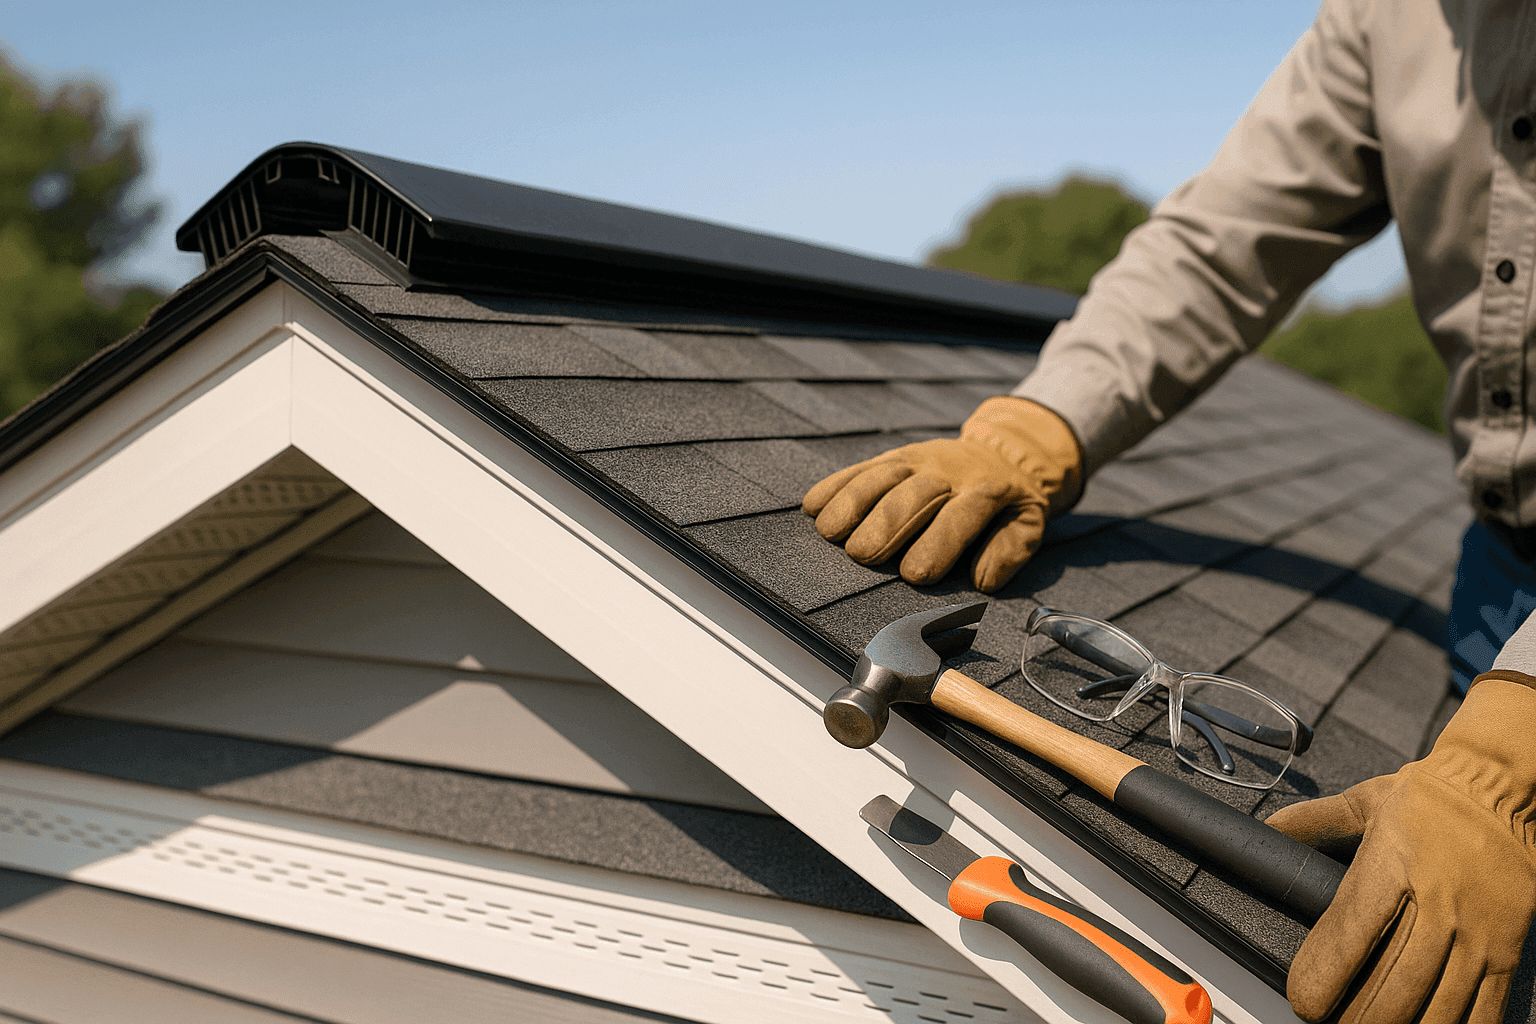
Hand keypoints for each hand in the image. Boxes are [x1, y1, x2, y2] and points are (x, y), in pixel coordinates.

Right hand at [801, 397, 1080, 591]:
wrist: (1004, 451)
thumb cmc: (1010, 504)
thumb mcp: (1027, 525)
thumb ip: (1008, 552)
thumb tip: (982, 579)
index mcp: (985, 490)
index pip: (960, 516)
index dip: (937, 544)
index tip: (914, 575)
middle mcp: (947, 471)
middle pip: (912, 496)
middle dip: (885, 525)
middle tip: (861, 555)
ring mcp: (917, 460)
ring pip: (880, 477)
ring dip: (851, 503)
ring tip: (829, 533)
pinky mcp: (894, 456)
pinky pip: (860, 468)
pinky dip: (834, 485)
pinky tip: (812, 505)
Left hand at [1265, 675, 1535, 1023]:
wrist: (1503, 787)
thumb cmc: (1432, 797)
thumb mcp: (1366, 802)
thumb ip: (1315, 822)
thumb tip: (1269, 829)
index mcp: (1393, 864)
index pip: (1352, 932)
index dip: (1325, 974)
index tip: (1305, 997)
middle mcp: (1436, 902)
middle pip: (1393, 985)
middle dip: (1358, 1016)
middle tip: (1336, 1020)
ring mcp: (1475, 930)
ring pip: (1436, 1006)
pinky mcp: (1505, 948)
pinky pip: (1483, 1007)